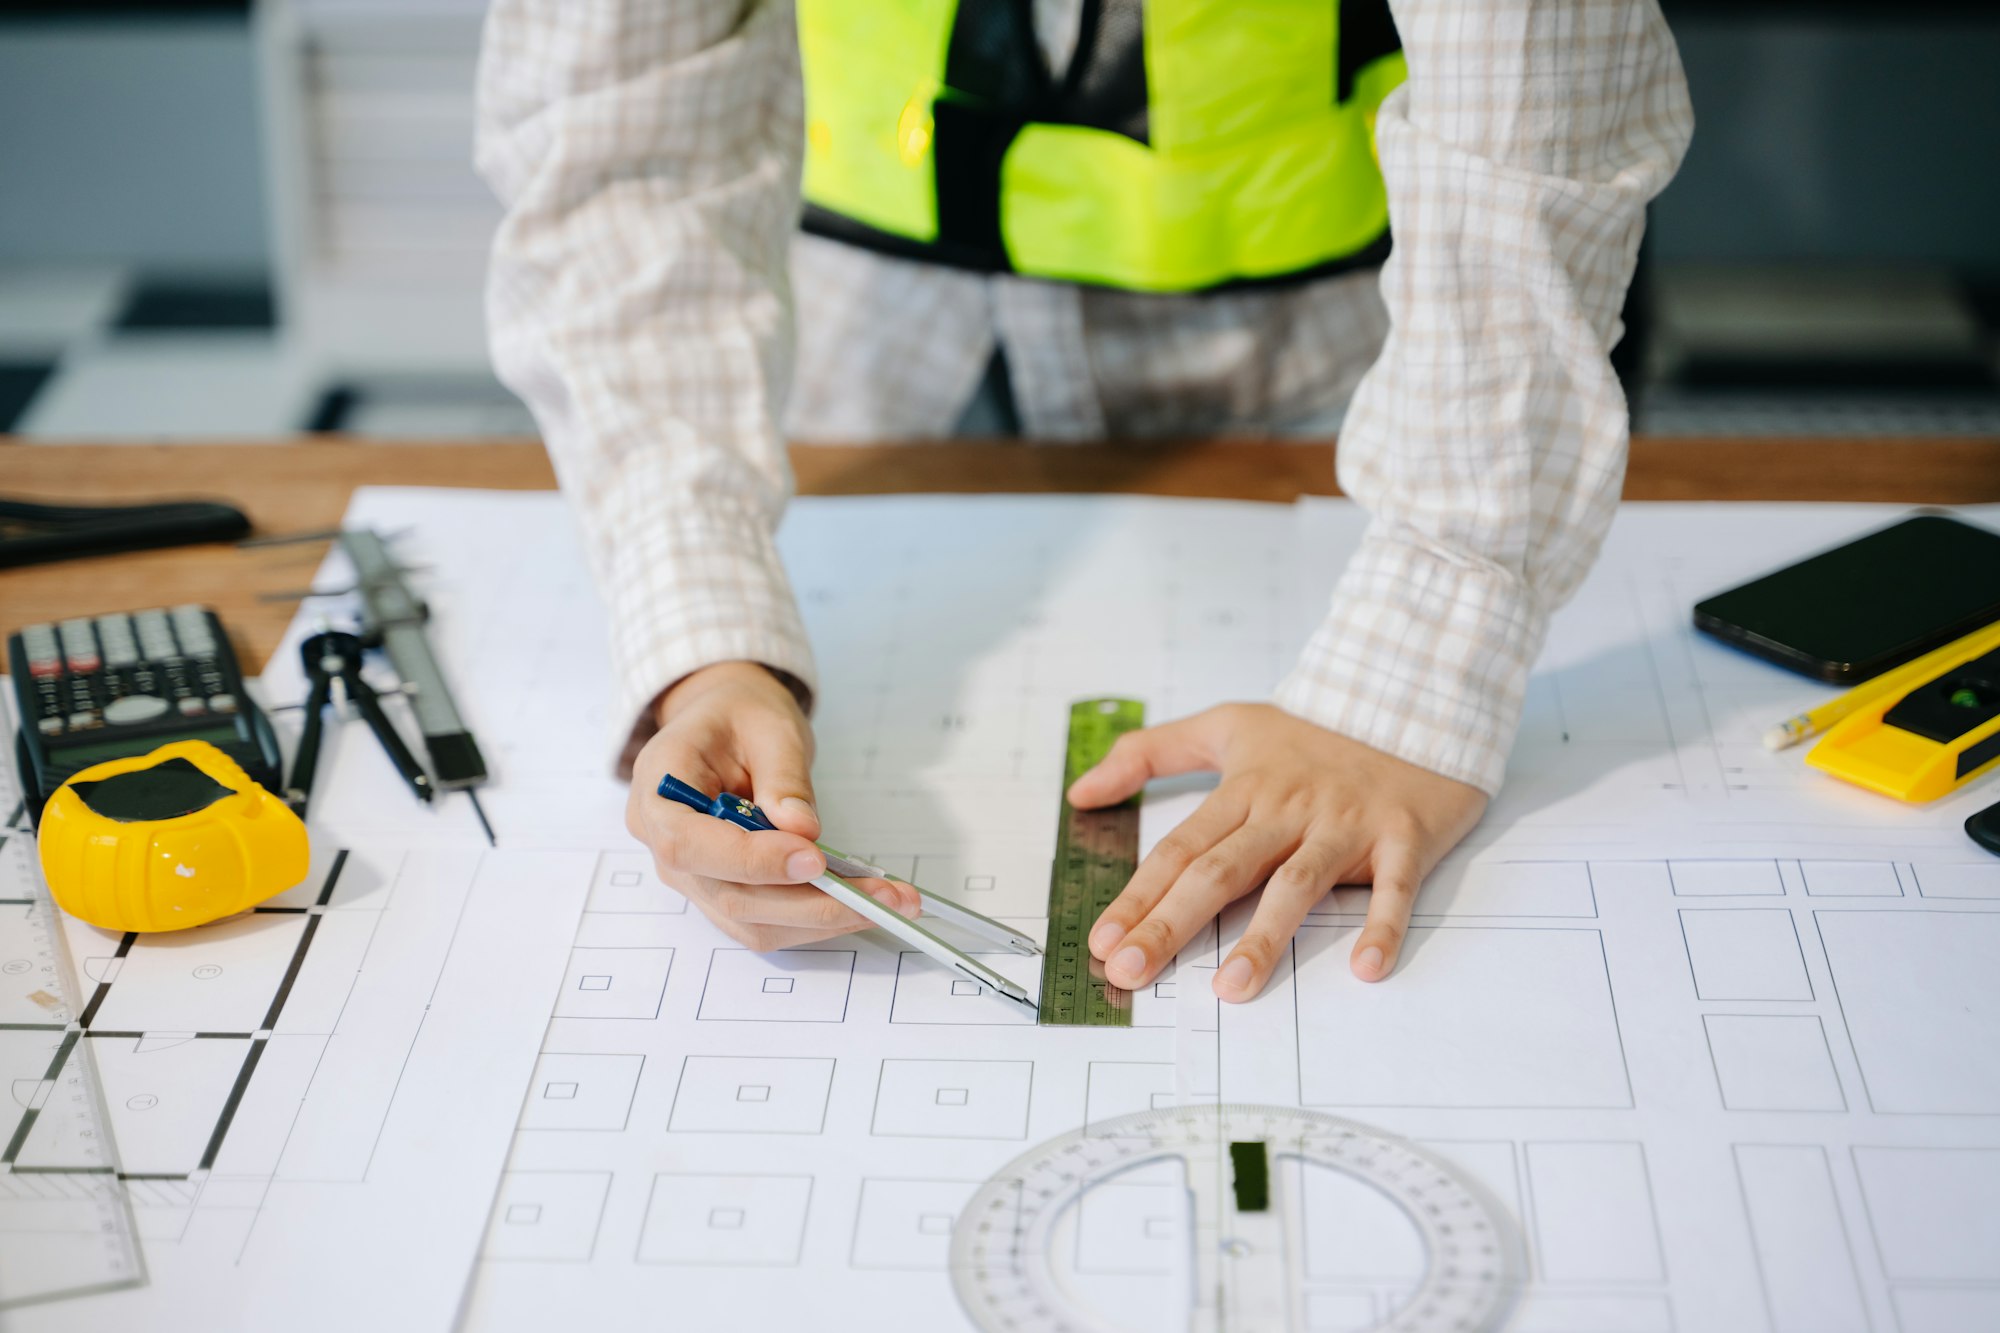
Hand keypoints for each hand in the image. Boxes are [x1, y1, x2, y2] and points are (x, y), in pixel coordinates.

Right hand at [624, 661, 915, 948]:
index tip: (813, 858)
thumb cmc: (740, 718)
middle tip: (878, 895)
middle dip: (810, 902)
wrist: (727, 725)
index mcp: (657, 790)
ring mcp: (692, 878)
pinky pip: (766, 923)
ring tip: (887, 901)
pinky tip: (863, 903)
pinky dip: (817, 919)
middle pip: (729, 896)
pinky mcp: (723, 894)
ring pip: (752, 922)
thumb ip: (782, 777)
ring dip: (823, 919)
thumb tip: (803, 831)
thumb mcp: (768, 726)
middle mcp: (664, 845)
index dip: (749, 860)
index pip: (688, 843)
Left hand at [1069, 703, 1485, 1002]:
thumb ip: (1151, 753)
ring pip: (1297, 883)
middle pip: (1222, 871)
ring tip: (1230, 988)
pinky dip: (1383, 926)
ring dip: (1265, 937)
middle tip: (1131, 971)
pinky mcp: (1404, 836)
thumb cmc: (1317, 731)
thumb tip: (1081, 791)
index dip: (1139, 896)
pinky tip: (1366, 968)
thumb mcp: (1228, 725)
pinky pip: (1394, 887)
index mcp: (1247, 788)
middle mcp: (1290, 808)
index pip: (1180, 849)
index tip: (1104, 941)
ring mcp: (1347, 823)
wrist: (1415, 700)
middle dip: (1172, 923)